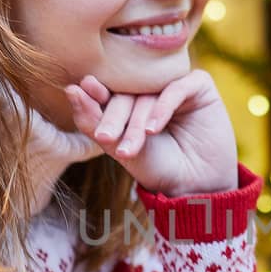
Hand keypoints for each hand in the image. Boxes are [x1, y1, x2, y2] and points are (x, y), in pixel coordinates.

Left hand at [64, 71, 237, 197]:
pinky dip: (163, 107)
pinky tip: (154, 129)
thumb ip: (93, 120)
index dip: (94, 93)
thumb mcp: (118, 147)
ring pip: (149, 91)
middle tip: (106, 138)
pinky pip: (177, 87)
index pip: (110, 89)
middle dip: (115, 117)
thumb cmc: (157, 168)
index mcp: (131, 99)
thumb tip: (71, 87)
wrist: (195, 186)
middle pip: (126, 92)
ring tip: (131, 147)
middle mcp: (152, 88)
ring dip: (138, 121)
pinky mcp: (199, 86)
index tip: (79, 92)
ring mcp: (175, 85)